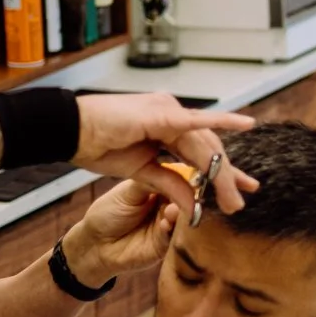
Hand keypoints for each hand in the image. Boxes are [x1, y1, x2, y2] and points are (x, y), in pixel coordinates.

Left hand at [63, 181, 177, 287]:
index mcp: (160, 187)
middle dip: (188, 196)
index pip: (180, 179)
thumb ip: (151, 183)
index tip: (190, 177)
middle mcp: (168, 204)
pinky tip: (165, 224)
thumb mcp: (128, 191)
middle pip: (187, 198)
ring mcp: (168, 224)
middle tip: (187, 195)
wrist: (96, 244)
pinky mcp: (165, 243)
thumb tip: (176, 178)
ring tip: (173, 210)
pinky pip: (175, 235)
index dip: (185, 179)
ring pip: (184, 217)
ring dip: (181, 214)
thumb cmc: (107, 214)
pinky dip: (171, 229)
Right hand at [73, 92, 258, 215]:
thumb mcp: (141, 172)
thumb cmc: (97, 145)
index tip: (239, 192)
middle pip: (208, 150)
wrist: (69, 131)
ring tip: (232, 198)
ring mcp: (168, 111)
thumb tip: (194, 205)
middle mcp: (173, 116)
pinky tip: (246, 123)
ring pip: (204, 145)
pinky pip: (197, 121)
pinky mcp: (162, 114)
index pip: (202, 153)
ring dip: (221, 172)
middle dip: (225, 178)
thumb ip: (170, 184)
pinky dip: (223, 120)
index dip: (222, 173)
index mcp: (167, 128)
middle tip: (237, 205)